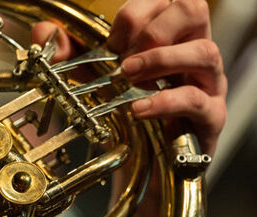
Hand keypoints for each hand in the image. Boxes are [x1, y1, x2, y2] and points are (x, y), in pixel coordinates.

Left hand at [32, 0, 226, 154]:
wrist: (149, 162)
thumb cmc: (131, 110)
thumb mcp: (97, 76)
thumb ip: (71, 52)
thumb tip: (45, 31)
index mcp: (175, 31)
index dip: (135, 14)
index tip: (110, 43)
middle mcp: (196, 49)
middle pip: (193, 9)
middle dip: (151, 29)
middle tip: (122, 57)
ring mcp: (210, 82)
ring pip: (205, 51)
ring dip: (160, 59)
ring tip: (129, 75)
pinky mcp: (211, 117)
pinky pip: (197, 100)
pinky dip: (165, 101)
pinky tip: (139, 107)